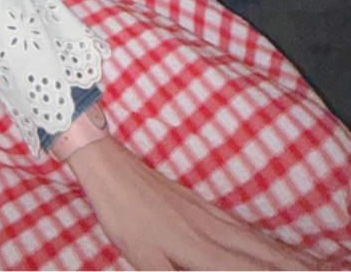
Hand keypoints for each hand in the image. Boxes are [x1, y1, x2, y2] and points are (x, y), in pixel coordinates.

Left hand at [68, 136, 318, 270]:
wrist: (109, 167)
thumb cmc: (122, 215)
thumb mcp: (144, 260)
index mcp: (198, 248)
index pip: (246, 270)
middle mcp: (209, 229)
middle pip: (260, 254)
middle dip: (291, 266)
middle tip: (319, 270)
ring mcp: (205, 213)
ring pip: (253, 238)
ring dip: (283, 253)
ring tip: (307, 263)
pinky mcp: (197, 202)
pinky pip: (239, 224)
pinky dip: (261, 235)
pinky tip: (267, 239)